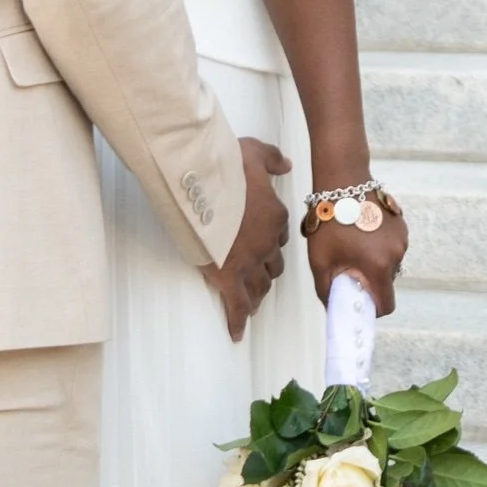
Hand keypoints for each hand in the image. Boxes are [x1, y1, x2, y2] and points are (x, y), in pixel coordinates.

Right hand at [205, 136, 291, 342]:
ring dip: (257, 295)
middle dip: (266, 270)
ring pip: (260, 287)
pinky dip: (237, 321)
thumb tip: (286, 165)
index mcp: (276, 216)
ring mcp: (248, 263)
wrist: (200, 182)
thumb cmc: (224, 164)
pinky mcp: (227, 277)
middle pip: (273, 265)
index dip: (271, 239)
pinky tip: (237, 334)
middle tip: (256, 274)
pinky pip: (236, 306)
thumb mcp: (254, 152)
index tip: (262, 240)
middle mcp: (268, 244)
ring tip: (251, 304)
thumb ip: (272, 159)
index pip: (280, 235)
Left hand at [304, 202, 406, 318]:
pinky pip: (391, 246)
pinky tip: (361, 232)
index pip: (386, 304)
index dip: (372, 309)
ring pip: (389, 263)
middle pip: (386, 282)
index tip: (358, 300)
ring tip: (352, 245)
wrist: (342, 180)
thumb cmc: (329, 220)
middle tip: (347, 267)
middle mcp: (396, 253)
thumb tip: (333, 306)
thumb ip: (327, 289)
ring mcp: (401, 238)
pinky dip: (378, 246)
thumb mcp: (320, 260)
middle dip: (369, 281)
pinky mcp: (401, 224)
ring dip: (374, 262)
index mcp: (379, 266)